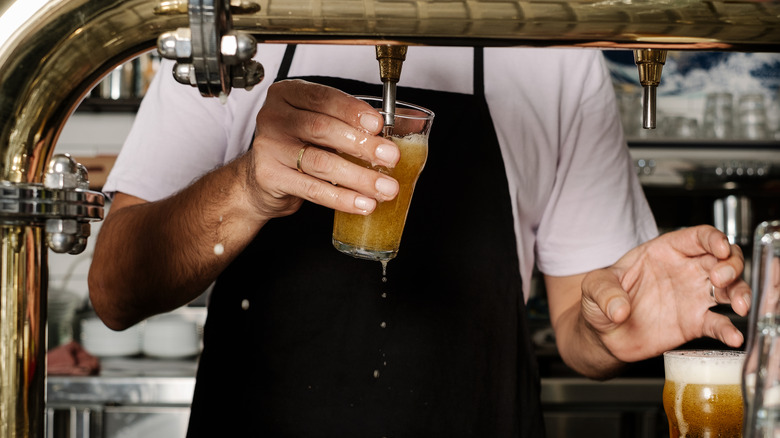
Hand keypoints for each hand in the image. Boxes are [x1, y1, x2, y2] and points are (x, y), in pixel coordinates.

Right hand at [245, 79, 400, 219]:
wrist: (261, 177)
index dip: (352, 111)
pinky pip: (312, 189)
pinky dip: (341, 197)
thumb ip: (350, 122)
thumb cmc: (297, 145)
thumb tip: (401, 125)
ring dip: (358, 176)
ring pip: (321, 162)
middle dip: (362, 145)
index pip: (323, 98)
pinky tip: (362, 203)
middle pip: (322, 129)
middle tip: (390, 157)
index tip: (378, 124)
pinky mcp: (270, 177)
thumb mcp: (319, 124)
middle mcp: (275, 117)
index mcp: (288, 95)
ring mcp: (269, 147)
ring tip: (384, 187)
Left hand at [581, 225, 749, 362]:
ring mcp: (693, 297)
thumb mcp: (593, 287)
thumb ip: (604, 292)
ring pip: (731, 288)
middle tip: (721, 278)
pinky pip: (718, 324)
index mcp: (664, 252)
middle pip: (723, 259)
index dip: (714, 239)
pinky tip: (733, 335)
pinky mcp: (694, 323)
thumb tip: (618, 309)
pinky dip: (729, 330)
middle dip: (731, 265)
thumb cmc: (601, 301)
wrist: (603, 334)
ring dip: (741, 292)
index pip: (698, 236)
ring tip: (738, 305)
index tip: (719, 249)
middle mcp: (685, 271)